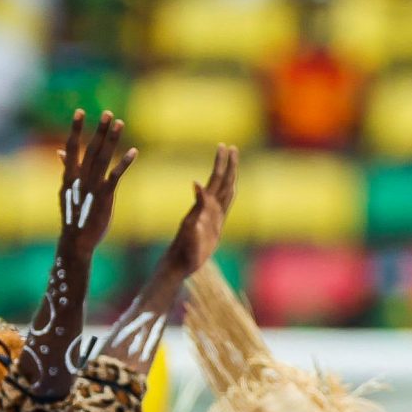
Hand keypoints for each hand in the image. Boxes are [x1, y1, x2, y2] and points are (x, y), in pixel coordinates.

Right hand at [57, 110, 133, 251]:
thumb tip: (61, 152)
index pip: (71, 147)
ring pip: (103, 158)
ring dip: (112, 140)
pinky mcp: (105, 196)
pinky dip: (125, 162)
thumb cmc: (73, 215)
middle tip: (108, 113)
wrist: (76, 241)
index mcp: (69, 176)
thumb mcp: (66, 191)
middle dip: (99, 130)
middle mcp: (80, 178)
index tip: (80, 111)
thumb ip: (66, 169)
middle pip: (91, 149)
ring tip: (120, 123)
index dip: (76, 129)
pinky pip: (116, 175)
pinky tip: (134, 151)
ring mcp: (93, 186)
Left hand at [160, 144, 237, 278]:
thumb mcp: (191, 228)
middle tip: (231, 147)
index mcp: (205, 207)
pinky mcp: (214, 226)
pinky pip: (225, 206)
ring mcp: (212, 217)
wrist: (179, 264)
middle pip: (222, 182)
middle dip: (228, 165)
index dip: (222, 163)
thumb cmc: (184, 250)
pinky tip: (231, 189)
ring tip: (233, 162)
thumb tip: (197, 183)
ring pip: (225, 191)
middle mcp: (210, 209)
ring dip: (230, 176)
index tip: (224, 146)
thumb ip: (197, 207)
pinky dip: (229, 194)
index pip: (217, 180)